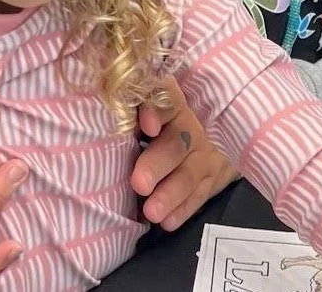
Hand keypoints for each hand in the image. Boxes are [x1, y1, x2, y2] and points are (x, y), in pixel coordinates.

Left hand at [130, 76, 238, 230]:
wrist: (214, 131)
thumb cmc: (163, 120)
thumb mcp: (153, 107)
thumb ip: (133, 105)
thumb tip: (107, 99)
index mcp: (173, 105)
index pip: (167, 101)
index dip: (156, 111)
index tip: (145, 126)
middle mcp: (191, 128)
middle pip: (176, 143)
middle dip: (158, 164)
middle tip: (139, 183)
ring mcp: (205, 154)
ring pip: (189, 174)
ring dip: (170, 194)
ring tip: (151, 212)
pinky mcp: (214, 178)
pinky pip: (199, 195)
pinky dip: (183, 209)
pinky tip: (168, 222)